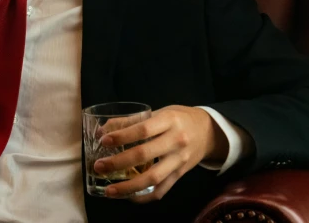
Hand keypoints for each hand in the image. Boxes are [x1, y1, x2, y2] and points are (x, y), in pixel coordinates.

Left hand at [94, 105, 227, 201]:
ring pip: (153, 178)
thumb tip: (103, 130)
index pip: (143, 130)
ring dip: (128, 186)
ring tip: (109, 190)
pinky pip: (162, 190)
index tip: (104, 141)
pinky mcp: (180, 175)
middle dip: (118, 162)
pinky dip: (144, 197)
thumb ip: (131, 121)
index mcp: (169, 121)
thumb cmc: (178, 118)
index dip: (122, 136)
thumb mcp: (158, 112)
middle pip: (145, 155)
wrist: (209, 132)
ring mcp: (179, 161)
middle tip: (99, 166)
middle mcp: (176, 141)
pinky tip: (128, 197)